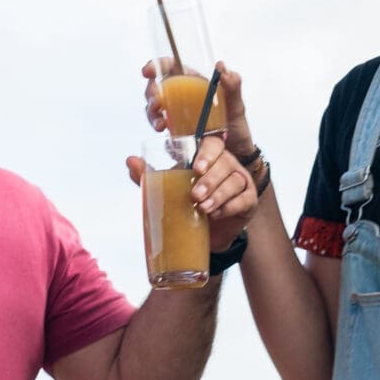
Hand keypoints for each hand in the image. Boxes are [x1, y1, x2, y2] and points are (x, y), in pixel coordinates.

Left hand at [123, 136, 254, 252]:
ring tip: (204, 208)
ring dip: (219, 194)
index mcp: (208, 157)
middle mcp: (227, 165)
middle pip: (225, 163)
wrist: (203, 235)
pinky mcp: (248, 201)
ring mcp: (240, 182)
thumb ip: (149, 175)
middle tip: (195, 196)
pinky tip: (217, 213)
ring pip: (235, 181)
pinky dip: (230, 206)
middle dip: (210, 180)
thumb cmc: (186, 204)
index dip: (207, 153)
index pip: (212, 144)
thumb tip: (130, 160)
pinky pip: (244, 200)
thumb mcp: (166, 189)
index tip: (196, 168)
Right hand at [139, 61, 257, 159]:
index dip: (157, 66)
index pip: (172, 68)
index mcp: (195, 85)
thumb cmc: (237, 128)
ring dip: (152, 113)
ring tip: (161, 124)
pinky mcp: (173, 132)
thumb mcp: (237, 107)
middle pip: (157, 88)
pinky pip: (159, 126)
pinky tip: (164, 131)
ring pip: (154, 108)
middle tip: (157, 102)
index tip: (148, 71)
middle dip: (151, 93)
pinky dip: (157, 127)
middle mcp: (182, 98)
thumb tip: (221, 67)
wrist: (237, 156)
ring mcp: (175, 115)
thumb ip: (233, 87)